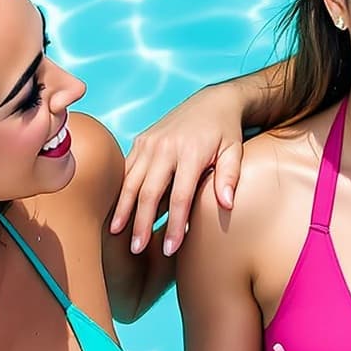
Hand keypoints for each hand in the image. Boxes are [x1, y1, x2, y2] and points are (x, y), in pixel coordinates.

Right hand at [110, 83, 248, 256]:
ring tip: (116, 233)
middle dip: (141, 222)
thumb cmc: (226, 132)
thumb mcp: (235, 151)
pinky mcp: (141, 141)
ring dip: (123, 208)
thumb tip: (226, 205)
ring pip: (131, 180)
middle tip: (136, 249)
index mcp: (191, 153)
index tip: (170, 249)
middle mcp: (166, 147)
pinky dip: (120, 190)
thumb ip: (230, 177)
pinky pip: (127, 169)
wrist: (213, 101)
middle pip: (149, 192)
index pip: (181, 196)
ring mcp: (150, 143)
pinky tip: (116, 208)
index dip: (174, 225)